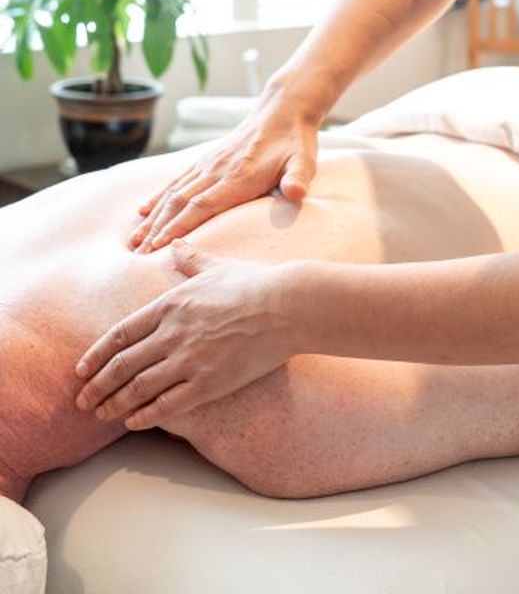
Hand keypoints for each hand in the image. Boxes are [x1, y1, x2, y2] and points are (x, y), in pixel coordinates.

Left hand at [75, 241, 294, 428]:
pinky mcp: (208, 383)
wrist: (288, 306)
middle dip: (97, 386)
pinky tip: (133, 422)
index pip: (120, 334)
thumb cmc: (256, 283)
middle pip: (122, 365)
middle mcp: (172, 333)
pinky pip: (167, 405)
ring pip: (137, 388)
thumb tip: (175, 245)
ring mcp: (188, 360)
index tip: (81, 370)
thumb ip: (190, 260)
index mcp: (171, 305)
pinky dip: (144, 415)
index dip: (96, 355)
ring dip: (113, 404)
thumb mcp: (217, 266)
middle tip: (82, 400)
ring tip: (100, 414)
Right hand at [131, 92, 319, 251]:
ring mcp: (209, 163)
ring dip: (153, 217)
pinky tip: (143, 210)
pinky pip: (177, 180)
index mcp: (239, 176)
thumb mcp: (304, 160)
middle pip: (180, 202)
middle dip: (158, 229)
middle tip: (137, 255)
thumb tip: (297, 193)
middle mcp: (217, 170)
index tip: (159, 247)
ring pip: (173, 193)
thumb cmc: (296, 142)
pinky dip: (158, 196)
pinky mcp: (207, 159)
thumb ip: (298, 178)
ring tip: (133, 240)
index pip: (203, 204)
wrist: (284, 110)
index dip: (180, 226)